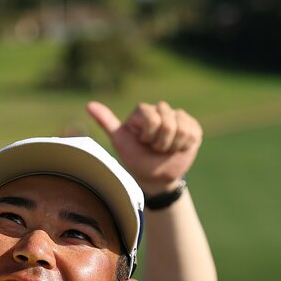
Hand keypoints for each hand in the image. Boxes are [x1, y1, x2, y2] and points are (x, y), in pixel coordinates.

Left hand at [86, 100, 200, 190]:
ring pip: (182, 128)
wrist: (155, 177)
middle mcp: (160, 109)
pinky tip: (178, 148)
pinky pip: (192, 132)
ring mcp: (178, 117)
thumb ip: (106, 122)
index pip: (153, 118)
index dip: (149, 136)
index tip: (143, 142)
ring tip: (165, 149)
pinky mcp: (192, 126)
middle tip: (155, 148)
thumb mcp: (120, 142)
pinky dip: (184, 145)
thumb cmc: (136, 158)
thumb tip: (88, 104)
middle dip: (161, 142)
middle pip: (167, 122)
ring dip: (173, 145)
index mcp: (142, 111)